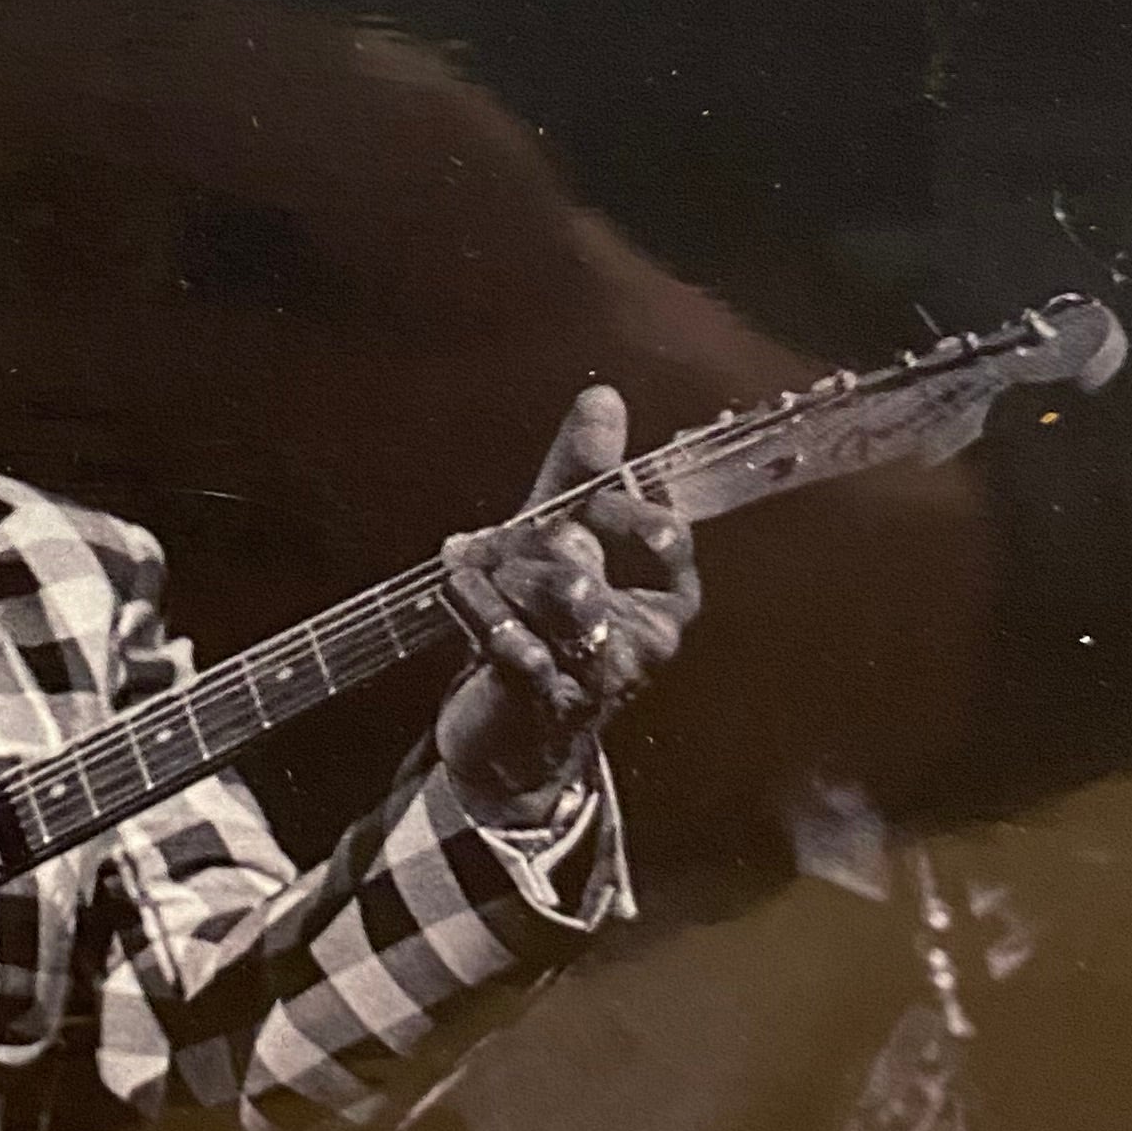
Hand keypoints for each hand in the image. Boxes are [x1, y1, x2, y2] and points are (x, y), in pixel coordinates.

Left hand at [434, 384, 700, 824]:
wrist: (512, 734)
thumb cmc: (542, 622)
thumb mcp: (556, 537)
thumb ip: (580, 472)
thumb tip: (602, 395)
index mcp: (666, 590)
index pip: (660, 528)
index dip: (605, 509)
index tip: (569, 511)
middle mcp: (650, 634)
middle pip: (584, 553)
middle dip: (525, 543)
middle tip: (496, 551)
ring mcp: (606, 674)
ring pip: (554, 592)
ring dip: (498, 579)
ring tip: (479, 581)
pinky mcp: (554, 704)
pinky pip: (514, 639)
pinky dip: (477, 614)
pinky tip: (465, 610)